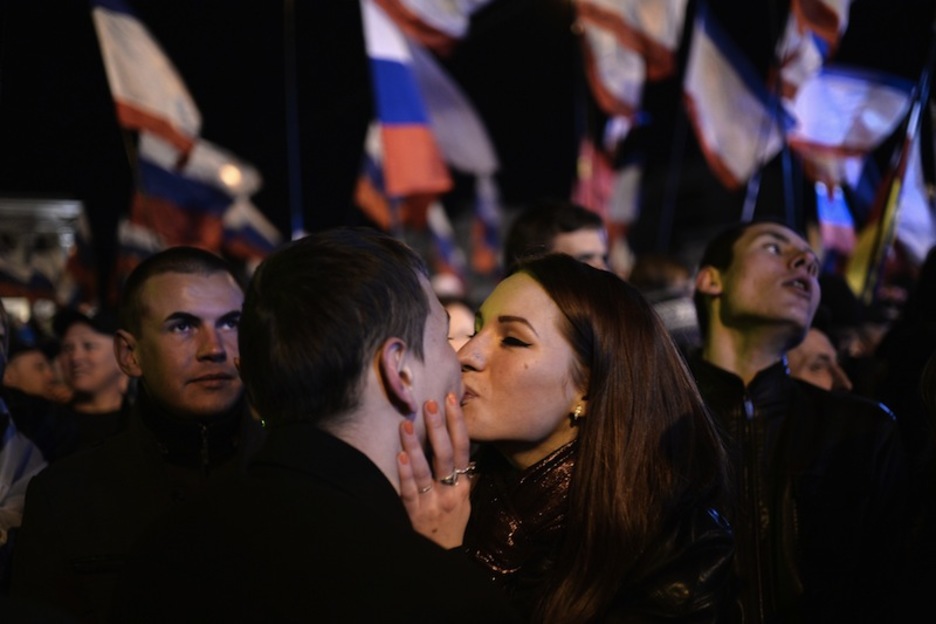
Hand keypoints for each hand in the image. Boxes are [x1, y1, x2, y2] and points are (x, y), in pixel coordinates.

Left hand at [398, 393, 472, 547]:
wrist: (443, 558)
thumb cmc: (451, 524)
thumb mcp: (462, 499)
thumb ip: (458, 474)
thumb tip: (452, 440)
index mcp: (463, 484)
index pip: (463, 447)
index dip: (457, 423)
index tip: (451, 398)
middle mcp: (451, 491)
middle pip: (446, 454)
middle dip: (438, 427)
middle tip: (430, 403)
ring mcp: (434, 503)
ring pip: (424, 470)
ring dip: (415, 445)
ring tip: (406, 423)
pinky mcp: (416, 515)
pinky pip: (410, 491)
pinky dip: (405, 472)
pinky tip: (399, 456)